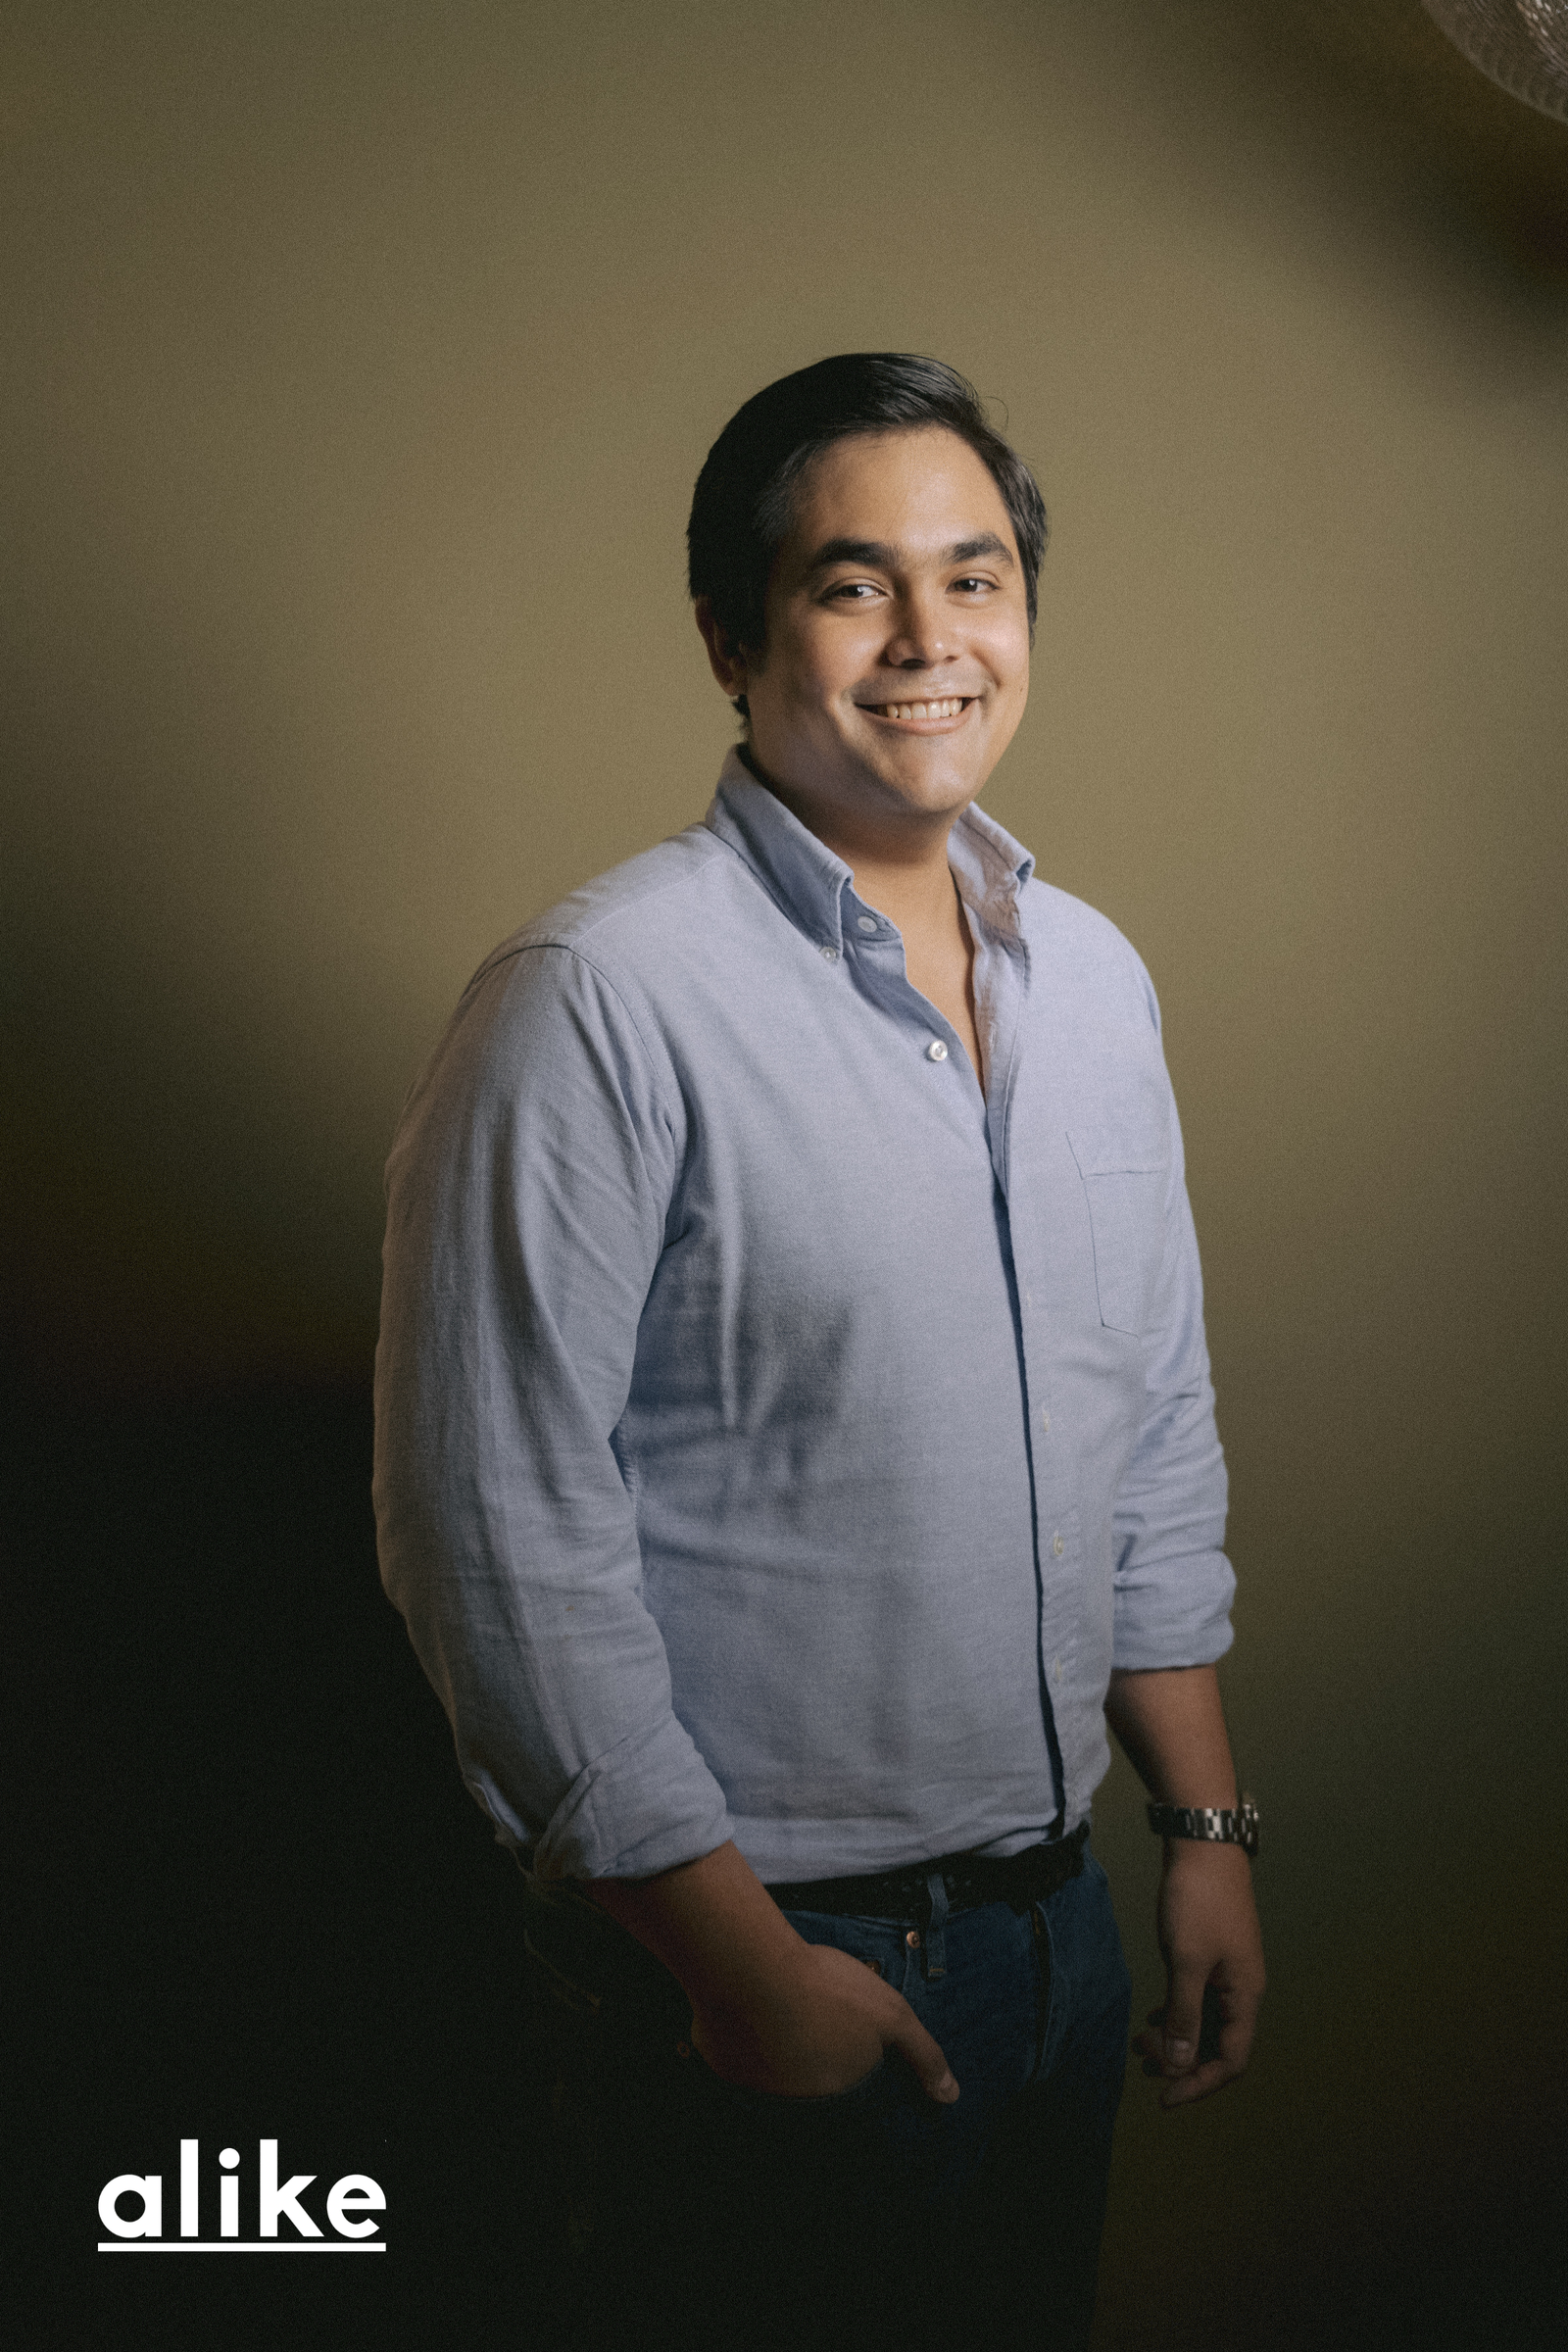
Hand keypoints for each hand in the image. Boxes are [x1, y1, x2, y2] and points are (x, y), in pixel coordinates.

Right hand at [692, 1937, 958, 2103]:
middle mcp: (792, 2100)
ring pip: (770, 2061)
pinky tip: (746, 2000)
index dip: (844, 2047)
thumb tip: (951, 2096)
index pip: (846, 2080)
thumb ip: (923, 2056)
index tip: (837, 2021)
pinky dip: (741, 2029)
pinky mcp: (718, 2062)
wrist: (753, 1972)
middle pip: (807, 2071)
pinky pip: (734, 2048)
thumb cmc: (828, 1991)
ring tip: (780, 1996)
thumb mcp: (892, 2015)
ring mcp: (752, 2085)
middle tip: (809, 2003)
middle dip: (810, 2042)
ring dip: (775, 2037)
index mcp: (835, 2090)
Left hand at [1133, 1841, 1263, 2107]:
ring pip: (1206, 2022)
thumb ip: (1184, 2014)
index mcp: (1245, 1996)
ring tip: (1142, 2044)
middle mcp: (1242, 1989)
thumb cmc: (1198, 1901)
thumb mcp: (1186, 1962)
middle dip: (1183, 2062)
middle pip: (1218, 2046)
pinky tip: (1154, 2015)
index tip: (1163, 2096)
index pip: (1230, 2061)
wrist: (1203, 1843)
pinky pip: (1199, 1999)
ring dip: (1178, 2038)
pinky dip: (1177, 2012)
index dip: (1199, 2084)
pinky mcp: (1213, 1954)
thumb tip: (1180, 2065)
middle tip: (1144, 2061)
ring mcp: (1229, 1971)